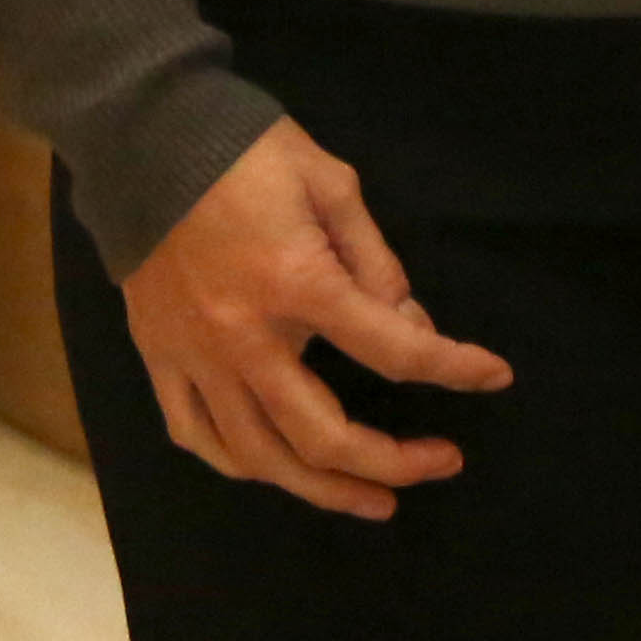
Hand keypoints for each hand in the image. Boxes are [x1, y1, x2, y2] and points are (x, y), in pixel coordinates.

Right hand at [119, 117, 514, 520]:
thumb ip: (376, 260)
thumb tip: (410, 322)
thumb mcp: (332, 183)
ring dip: (321, 489)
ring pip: (260, 457)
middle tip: (441, 463)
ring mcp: (194, 358)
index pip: (393, 349)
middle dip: (393, 462)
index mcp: (298, 285)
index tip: (494, 377)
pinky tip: (276, 469)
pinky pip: (197, 435)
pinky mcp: (158, 359)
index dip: (454, 368)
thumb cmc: (247, 152)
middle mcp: (245, 339)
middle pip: (324, 436)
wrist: (145, 141)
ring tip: (372, 499)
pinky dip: (241, 463)